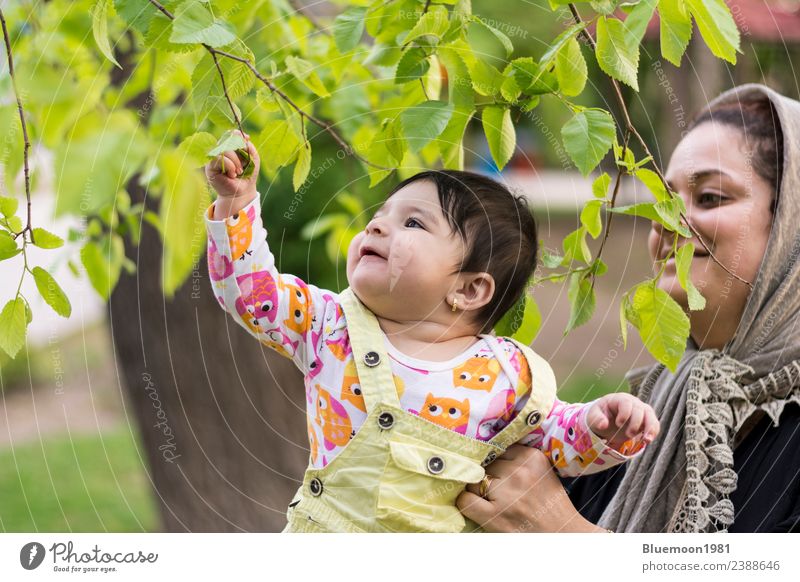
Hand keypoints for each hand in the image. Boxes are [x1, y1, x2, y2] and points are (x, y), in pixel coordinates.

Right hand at [205, 130, 259, 199]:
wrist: (243, 191)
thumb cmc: (248, 175)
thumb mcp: (253, 159)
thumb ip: (249, 147)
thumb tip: (245, 137)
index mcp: (230, 147)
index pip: (230, 134)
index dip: (237, 134)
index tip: (247, 139)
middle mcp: (220, 150)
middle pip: (227, 139)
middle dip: (238, 151)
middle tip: (243, 165)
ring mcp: (214, 157)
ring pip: (224, 149)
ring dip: (235, 161)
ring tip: (238, 172)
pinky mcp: (210, 166)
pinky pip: (219, 158)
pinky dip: (229, 165)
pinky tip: (231, 174)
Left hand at [456, 445, 603, 531]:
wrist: (562, 536)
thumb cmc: (549, 504)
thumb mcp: (541, 472)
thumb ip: (518, 459)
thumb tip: (486, 450)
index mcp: (532, 457)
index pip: (498, 450)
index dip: (497, 463)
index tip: (502, 474)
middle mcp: (519, 472)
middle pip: (485, 465)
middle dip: (488, 477)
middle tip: (501, 492)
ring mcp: (506, 493)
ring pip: (473, 482)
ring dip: (478, 491)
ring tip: (494, 502)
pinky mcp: (495, 515)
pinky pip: (465, 500)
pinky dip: (466, 503)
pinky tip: (478, 508)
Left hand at [586, 393, 659, 450]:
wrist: (607, 420)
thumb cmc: (600, 415)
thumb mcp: (594, 416)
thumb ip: (597, 418)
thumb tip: (603, 425)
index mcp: (619, 399)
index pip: (626, 402)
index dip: (625, 413)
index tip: (618, 424)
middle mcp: (632, 402)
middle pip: (639, 409)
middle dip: (635, 423)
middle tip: (629, 435)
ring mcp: (641, 410)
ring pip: (650, 415)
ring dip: (650, 428)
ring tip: (646, 440)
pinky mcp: (646, 420)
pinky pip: (654, 424)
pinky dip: (653, 432)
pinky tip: (648, 440)